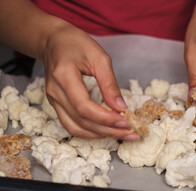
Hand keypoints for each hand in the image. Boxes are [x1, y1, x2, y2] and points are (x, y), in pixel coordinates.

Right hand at [42, 24, 137, 139]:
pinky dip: (90, 132)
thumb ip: (110, 83)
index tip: (126, 122)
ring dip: (100, 135)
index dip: (106, 118)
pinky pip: (72, 125)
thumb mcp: (99, 57)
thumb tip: (121, 108)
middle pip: (81, 121)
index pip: (84, 106)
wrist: (54, 41)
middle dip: (108, 130)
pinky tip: (106, 131)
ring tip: (122, 135)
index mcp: (63, 76)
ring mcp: (53, 100)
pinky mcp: (57, 105)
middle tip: (131, 133)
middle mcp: (55, 92)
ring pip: (76, 128)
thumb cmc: (77, 44)